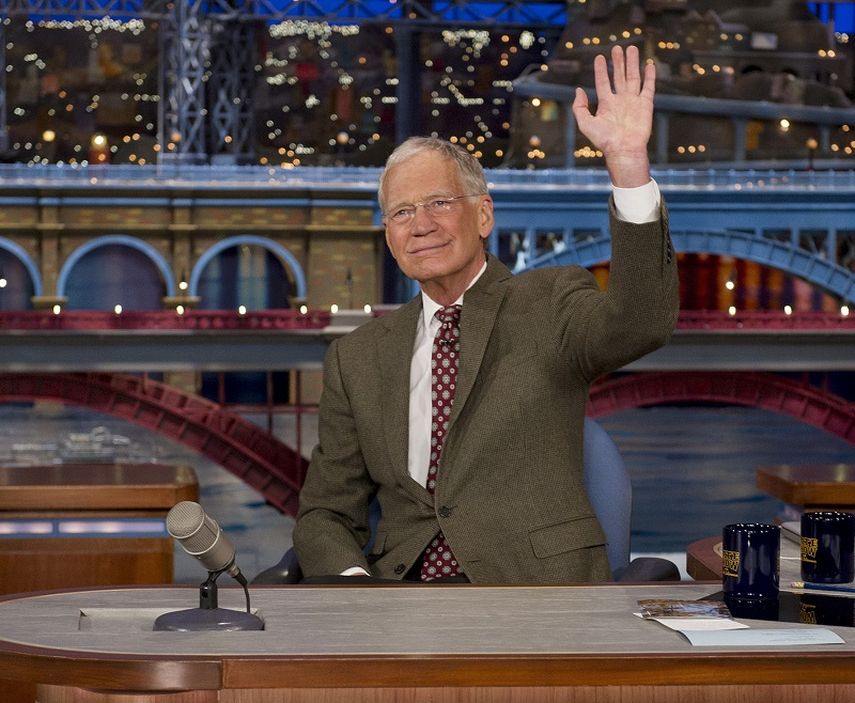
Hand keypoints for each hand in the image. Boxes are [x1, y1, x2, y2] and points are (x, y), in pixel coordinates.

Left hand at [572, 44, 654, 187]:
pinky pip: (648, 87)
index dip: (600, 70)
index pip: (603, 82)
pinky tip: (649, 65)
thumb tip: (578, 90)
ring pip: (633, 77)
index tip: (599, 57)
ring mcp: (633, 101)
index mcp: (606, 104)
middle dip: (618, 62)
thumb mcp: (585, 123)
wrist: (623, 149)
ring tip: (631, 48)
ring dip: (632, 63)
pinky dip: (649, 76)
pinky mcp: (646, 105)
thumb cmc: (604, 140)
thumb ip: (579, 107)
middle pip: (618, 76)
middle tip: (617, 47)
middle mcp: (620, 100)